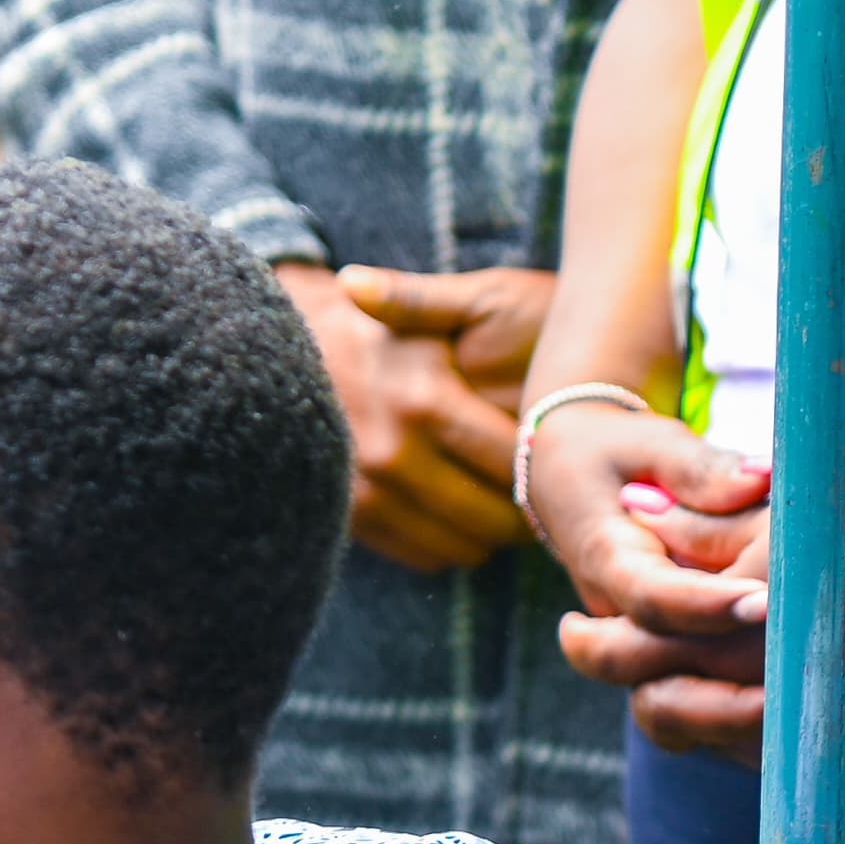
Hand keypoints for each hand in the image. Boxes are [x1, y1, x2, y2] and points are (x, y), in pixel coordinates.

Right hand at [277, 261, 540, 571]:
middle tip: (543, 494)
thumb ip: (422, 300)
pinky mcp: (351, 520)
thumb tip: (380, 286)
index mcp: (425, 402)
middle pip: (494, 516)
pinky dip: (450, 545)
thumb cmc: (367, 335)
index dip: (548, 468)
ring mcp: (368, 495)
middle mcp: (394, 456)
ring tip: (505, 506)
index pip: (515, 463)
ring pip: (462, 547)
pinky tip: (461, 516)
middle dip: (527, 512)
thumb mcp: (412, 312)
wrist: (283, 375)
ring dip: (491, 535)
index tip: (561, 460)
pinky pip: (424, 556)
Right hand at [527, 395, 773, 756]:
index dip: (707, 607)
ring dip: (727, 719)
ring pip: (666, 712)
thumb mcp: (653, 444)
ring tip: (797, 712)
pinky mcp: (658, 664)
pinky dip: (736, 723)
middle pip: (651, 679)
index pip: (652, 598)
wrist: (568, 481)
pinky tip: (796, 717)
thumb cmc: (616, 454)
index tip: (766, 602)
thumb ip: (702, 469)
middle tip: (794, 681)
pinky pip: (690, 714)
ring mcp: (632, 648)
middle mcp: (614, 620)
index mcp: (608, 561)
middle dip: (721, 686)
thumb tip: (761, 480)